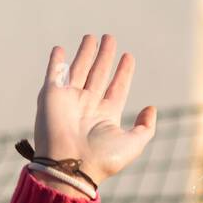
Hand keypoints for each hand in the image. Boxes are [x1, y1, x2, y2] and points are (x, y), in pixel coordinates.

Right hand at [32, 34, 156, 185]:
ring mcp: (69, 100)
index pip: (117, 88)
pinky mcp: (51, 95)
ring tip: (92, 37)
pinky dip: (55, 62)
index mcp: (106, 116)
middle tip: (110, 38)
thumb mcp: (133, 144)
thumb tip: (151, 109)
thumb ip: (145, 128)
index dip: (123, 72)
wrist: (69, 165)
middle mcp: (88, 106)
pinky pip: (54, 74)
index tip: (129, 56)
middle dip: (105, 57)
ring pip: (79, 70)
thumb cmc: (101, 158)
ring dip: (85, 53)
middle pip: (98, 75)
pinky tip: (59, 49)